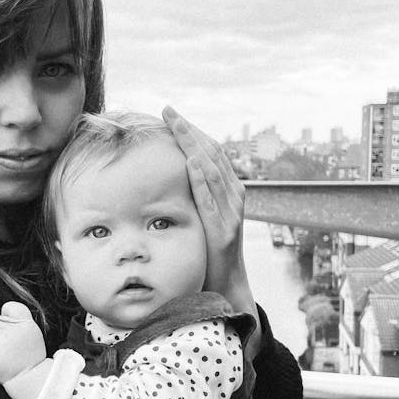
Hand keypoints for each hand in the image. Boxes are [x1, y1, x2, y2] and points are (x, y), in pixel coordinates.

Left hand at [0, 302, 47, 383]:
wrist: (27, 379)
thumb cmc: (28, 356)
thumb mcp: (32, 332)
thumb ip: (19, 317)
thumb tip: (2, 309)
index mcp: (24, 323)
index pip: (9, 308)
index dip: (7, 318)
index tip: (13, 332)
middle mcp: (12, 331)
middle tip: (10, 350)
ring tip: (3, 357)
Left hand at [163, 106, 260, 349]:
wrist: (226, 287)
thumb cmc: (207, 254)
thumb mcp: (199, 220)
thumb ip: (190, 199)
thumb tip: (166, 182)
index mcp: (226, 192)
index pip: (210, 153)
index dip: (192, 133)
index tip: (172, 116)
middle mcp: (233, 198)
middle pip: (213, 155)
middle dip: (190, 132)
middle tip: (170, 111)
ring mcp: (231, 214)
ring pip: (213, 171)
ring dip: (195, 146)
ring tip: (177, 126)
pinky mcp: (223, 232)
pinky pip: (212, 201)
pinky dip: (203, 179)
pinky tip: (191, 162)